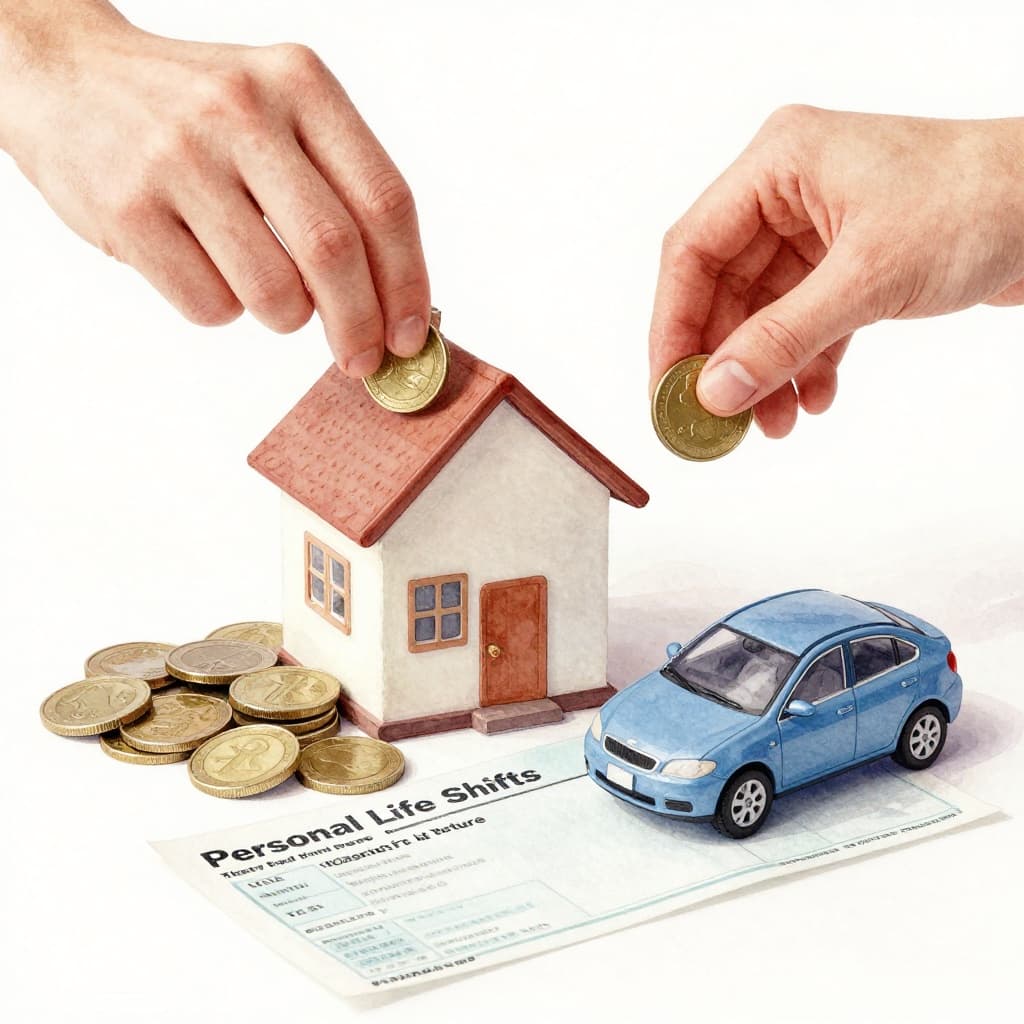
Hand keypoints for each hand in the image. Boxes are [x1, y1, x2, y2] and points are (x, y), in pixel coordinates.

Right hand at [0, 1, 429, 375]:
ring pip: (274, 293)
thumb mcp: (280, 111)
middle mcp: (242, 111)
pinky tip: (204, 267)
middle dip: (360, 326)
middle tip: (361, 361)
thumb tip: (399, 304)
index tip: (411, 334)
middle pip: (335, 252)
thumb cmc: (197, 114)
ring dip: (286, 317)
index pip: (385, 201)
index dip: (408, 282)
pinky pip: (210, 307)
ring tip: (265, 286)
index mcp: (300, 83)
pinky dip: (223, 311)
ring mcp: (179, 158)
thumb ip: (341, 188)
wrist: (67, 77)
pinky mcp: (129, 209)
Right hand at [649, 106, 1023, 436]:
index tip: (667, 388)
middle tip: (717, 420)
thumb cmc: (980, 202)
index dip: (672, 325)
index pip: (692, 250)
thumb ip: (783, 339)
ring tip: (773, 423)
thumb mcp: (868, 278)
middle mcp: (787, 193)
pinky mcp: (844, 262)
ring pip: (761, 313)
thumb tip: (715, 391)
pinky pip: (802, 322)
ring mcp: (816, 229)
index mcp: (778, 164)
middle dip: (724, 360)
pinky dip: (804, 364)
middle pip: (721, 288)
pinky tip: (814, 399)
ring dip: (765, 372)